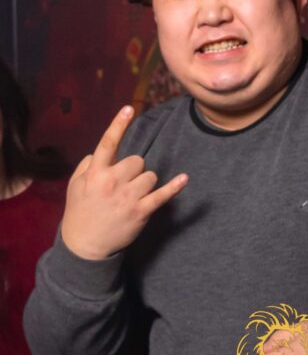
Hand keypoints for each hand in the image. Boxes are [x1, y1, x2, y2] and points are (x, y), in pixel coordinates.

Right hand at [61, 106, 187, 259]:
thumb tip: (102, 153)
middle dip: (133, 170)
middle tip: (123, 185)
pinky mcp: (141, 211)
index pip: (108, 144)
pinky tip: (184, 178)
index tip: (129, 108)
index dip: (118, 125)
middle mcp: (112, 182)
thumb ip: (88, 165)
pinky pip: (162, 195)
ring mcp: (128, 197)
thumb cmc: (80, 212)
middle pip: (137, 160)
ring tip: (131, 197)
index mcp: (95, 173)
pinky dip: (174, 187)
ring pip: (150, 175)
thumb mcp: (76, 185)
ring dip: (144, 183)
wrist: (85, 246)